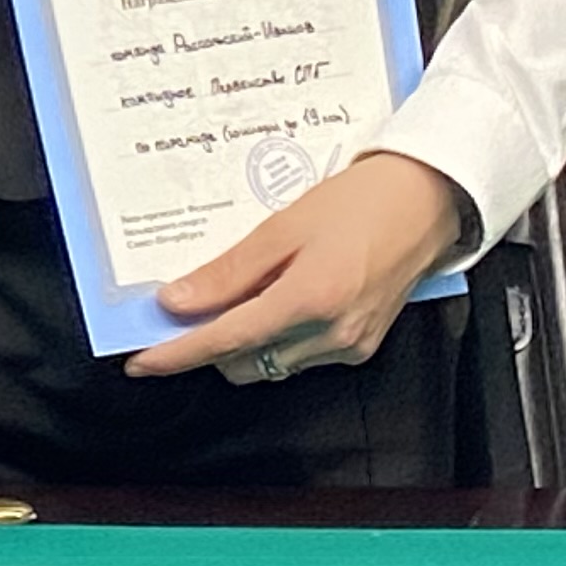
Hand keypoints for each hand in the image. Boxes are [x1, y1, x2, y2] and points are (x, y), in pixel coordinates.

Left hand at [129, 153, 472, 381]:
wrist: (425, 201)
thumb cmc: (357, 203)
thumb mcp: (281, 228)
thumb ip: (227, 273)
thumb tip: (177, 302)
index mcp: (310, 301)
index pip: (226, 341)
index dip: (178, 354)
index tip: (140, 362)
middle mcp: (333, 334)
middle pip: (244, 363)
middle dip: (207, 345)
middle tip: (182, 311)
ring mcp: (351, 346)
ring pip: (271, 364)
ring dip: (241, 343)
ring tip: (232, 296)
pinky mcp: (362, 346)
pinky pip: (300, 356)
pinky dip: (274, 337)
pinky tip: (271, 300)